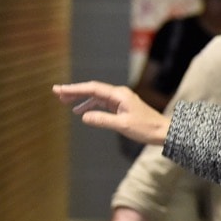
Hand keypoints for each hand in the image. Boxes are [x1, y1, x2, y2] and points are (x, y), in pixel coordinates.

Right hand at [53, 81, 170, 145]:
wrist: (163, 131)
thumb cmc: (146, 128)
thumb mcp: (122, 125)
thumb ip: (103, 120)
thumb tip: (84, 116)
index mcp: (119, 95)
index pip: (93, 89)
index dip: (74, 89)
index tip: (59, 90)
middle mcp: (119, 94)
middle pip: (93, 89)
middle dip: (75, 91)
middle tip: (57, 92)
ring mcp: (121, 100)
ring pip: (96, 96)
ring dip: (81, 99)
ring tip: (65, 102)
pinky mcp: (122, 107)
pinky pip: (102, 103)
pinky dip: (91, 106)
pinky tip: (82, 111)